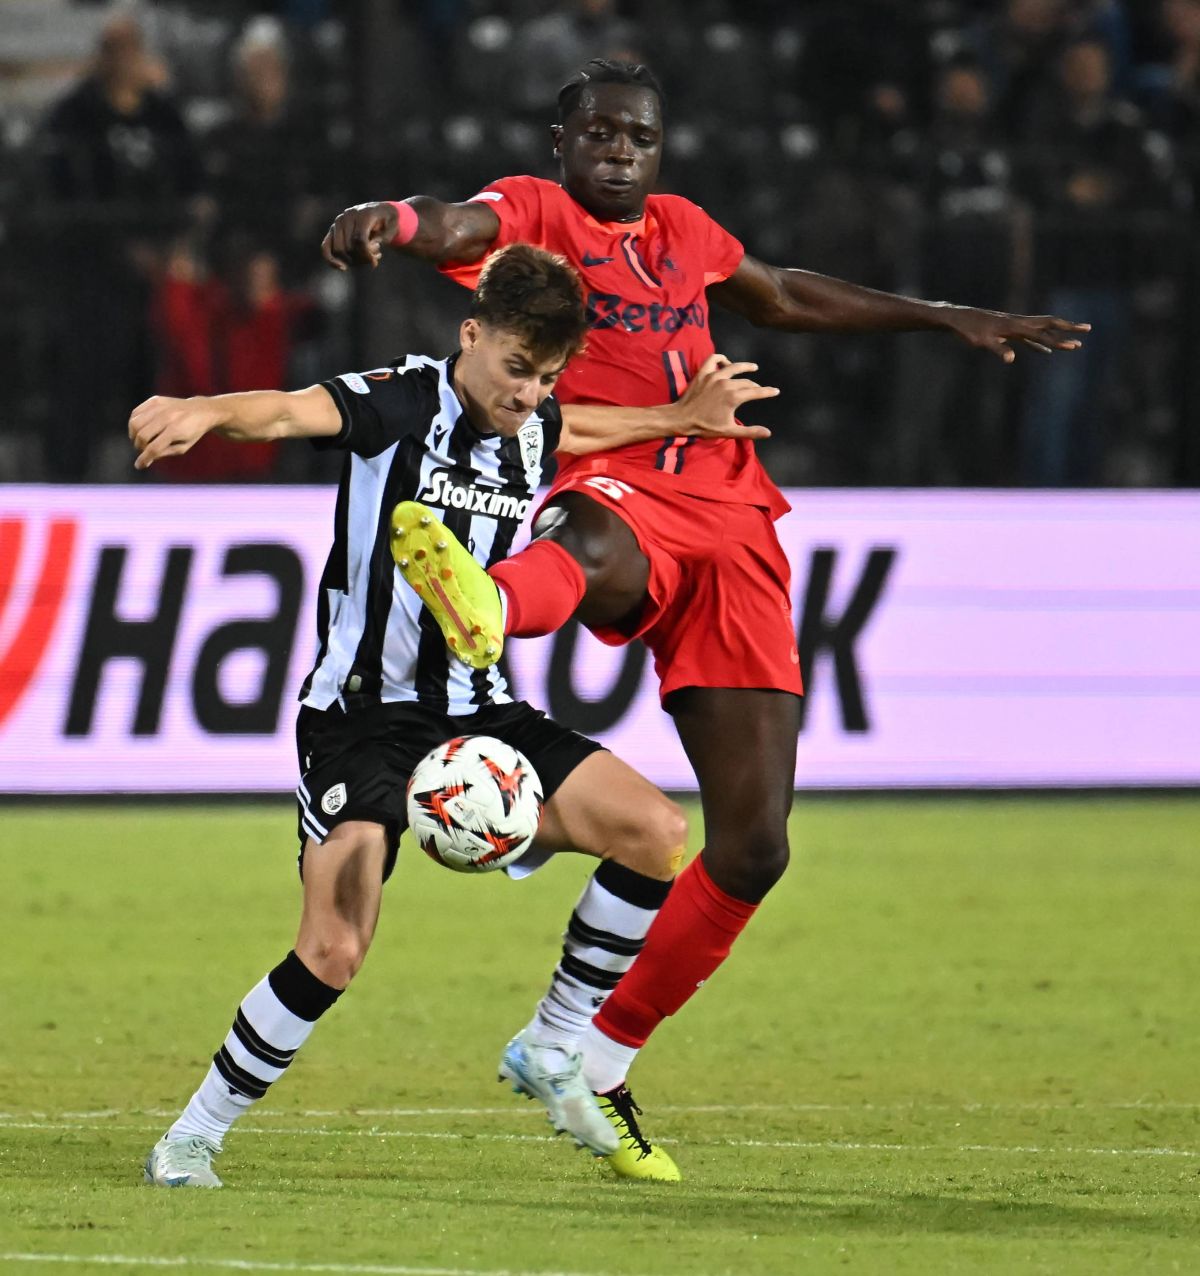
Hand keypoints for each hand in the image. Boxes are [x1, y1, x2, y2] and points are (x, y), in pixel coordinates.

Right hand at [129, 395, 219, 469]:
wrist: (202, 410)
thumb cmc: (193, 432)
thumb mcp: (183, 447)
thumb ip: (164, 453)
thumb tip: (145, 460)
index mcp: (176, 430)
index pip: (154, 447)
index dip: (144, 459)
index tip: (139, 465)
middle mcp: (166, 417)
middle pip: (142, 435)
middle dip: (139, 447)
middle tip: (143, 450)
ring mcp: (159, 406)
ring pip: (135, 423)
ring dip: (134, 435)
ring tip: (141, 440)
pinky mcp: (155, 400)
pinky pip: (136, 413)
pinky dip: (134, 423)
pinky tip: (141, 428)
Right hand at [320, 202, 397, 270]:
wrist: (381, 213)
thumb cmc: (389, 221)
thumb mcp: (394, 227)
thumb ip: (385, 236)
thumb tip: (371, 244)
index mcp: (362, 214)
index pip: (359, 239)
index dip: (366, 254)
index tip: (374, 262)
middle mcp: (346, 217)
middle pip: (348, 247)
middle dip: (361, 258)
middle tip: (374, 257)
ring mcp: (338, 223)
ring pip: (338, 250)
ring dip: (352, 260)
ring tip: (367, 257)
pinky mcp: (333, 231)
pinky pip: (325, 247)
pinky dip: (331, 260)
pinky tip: (342, 268)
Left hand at [671, 354, 778, 438]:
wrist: (681, 419)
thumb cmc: (704, 427)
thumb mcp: (729, 431)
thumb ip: (750, 431)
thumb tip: (768, 433)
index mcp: (734, 397)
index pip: (756, 392)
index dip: (768, 392)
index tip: (776, 391)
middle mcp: (726, 383)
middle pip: (746, 381)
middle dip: (755, 385)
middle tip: (760, 389)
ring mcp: (714, 376)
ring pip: (734, 367)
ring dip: (745, 367)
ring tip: (753, 367)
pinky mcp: (703, 373)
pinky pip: (714, 359)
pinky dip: (722, 359)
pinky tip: (726, 363)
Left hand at [943, 307, 1089, 362]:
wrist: (958, 318)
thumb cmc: (968, 330)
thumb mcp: (981, 342)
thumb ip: (997, 349)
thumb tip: (1011, 359)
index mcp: (1015, 326)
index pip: (1042, 335)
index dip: (1059, 342)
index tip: (1075, 345)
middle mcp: (1018, 323)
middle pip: (1050, 324)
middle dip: (1069, 328)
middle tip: (1088, 329)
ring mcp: (1014, 326)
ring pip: (1042, 329)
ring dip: (1058, 334)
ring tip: (1073, 340)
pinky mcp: (1008, 330)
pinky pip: (1029, 337)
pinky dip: (1040, 343)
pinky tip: (1046, 351)